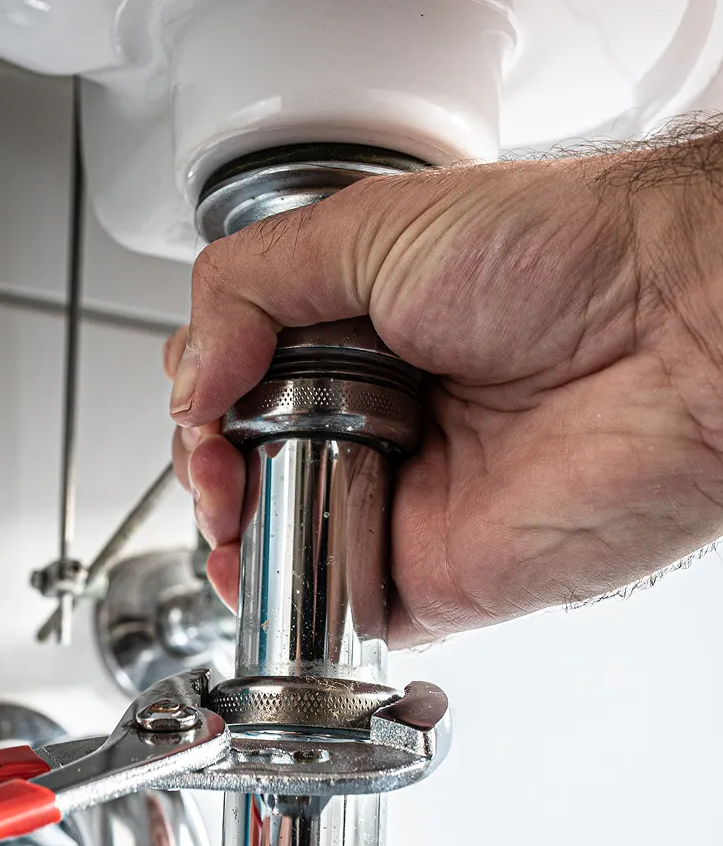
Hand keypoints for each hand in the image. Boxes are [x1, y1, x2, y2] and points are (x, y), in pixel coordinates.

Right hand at [167, 136, 722, 644]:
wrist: (673, 336)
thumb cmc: (564, 260)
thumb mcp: (373, 225)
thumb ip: (252, 282)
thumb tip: (191, 376)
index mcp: (355, 339)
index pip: (236, 377)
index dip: (200, 394)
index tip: (205, 397)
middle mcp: (370, 420)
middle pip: (242, 460)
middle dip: (205, 462)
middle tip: (220, 451)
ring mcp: (393, 499)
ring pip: (272, 534)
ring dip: (224, 530)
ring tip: (230, 504)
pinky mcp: (423, 573)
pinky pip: (328, 600)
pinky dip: (275, 596)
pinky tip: (247, 566)